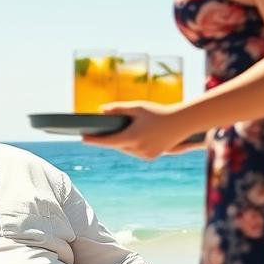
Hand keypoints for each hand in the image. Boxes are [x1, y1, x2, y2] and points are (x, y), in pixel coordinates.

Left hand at [82, 102, 197, 160]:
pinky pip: (135, 152)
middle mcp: (138, 148)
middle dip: (109, 139)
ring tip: (110, 135)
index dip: (95, 140)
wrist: (181, 122)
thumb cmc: (158, 112)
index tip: (83, 138)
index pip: (109, 141)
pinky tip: (128, 138)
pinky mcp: (151, 157)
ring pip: (126, 150)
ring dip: (120, 143)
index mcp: (133, 136)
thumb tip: (101, 111)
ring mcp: (145, 155)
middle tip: (94, 133)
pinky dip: (130, 146)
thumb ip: (119, 108)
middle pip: (117, 145)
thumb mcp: (137, 107)